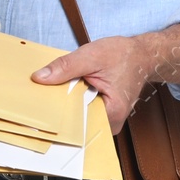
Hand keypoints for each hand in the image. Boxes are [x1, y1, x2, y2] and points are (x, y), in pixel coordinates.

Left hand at [30, 24, 179, 133]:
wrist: (142, 55)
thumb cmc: (123, 56)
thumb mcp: (91, 56)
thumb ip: (65, 67)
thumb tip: (40, 78)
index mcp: (111, 112)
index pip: (77, 124)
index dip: (56, 118)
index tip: (37, 116)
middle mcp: (110, 122)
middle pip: (76, 123)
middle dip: (58, 112)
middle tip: (37, 104)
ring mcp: (106, 120)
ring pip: (77, 118)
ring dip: (64, 107)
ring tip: (47, 98)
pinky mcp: (102, 114)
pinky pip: (82, 112)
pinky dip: (72, 103)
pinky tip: (62, 95)